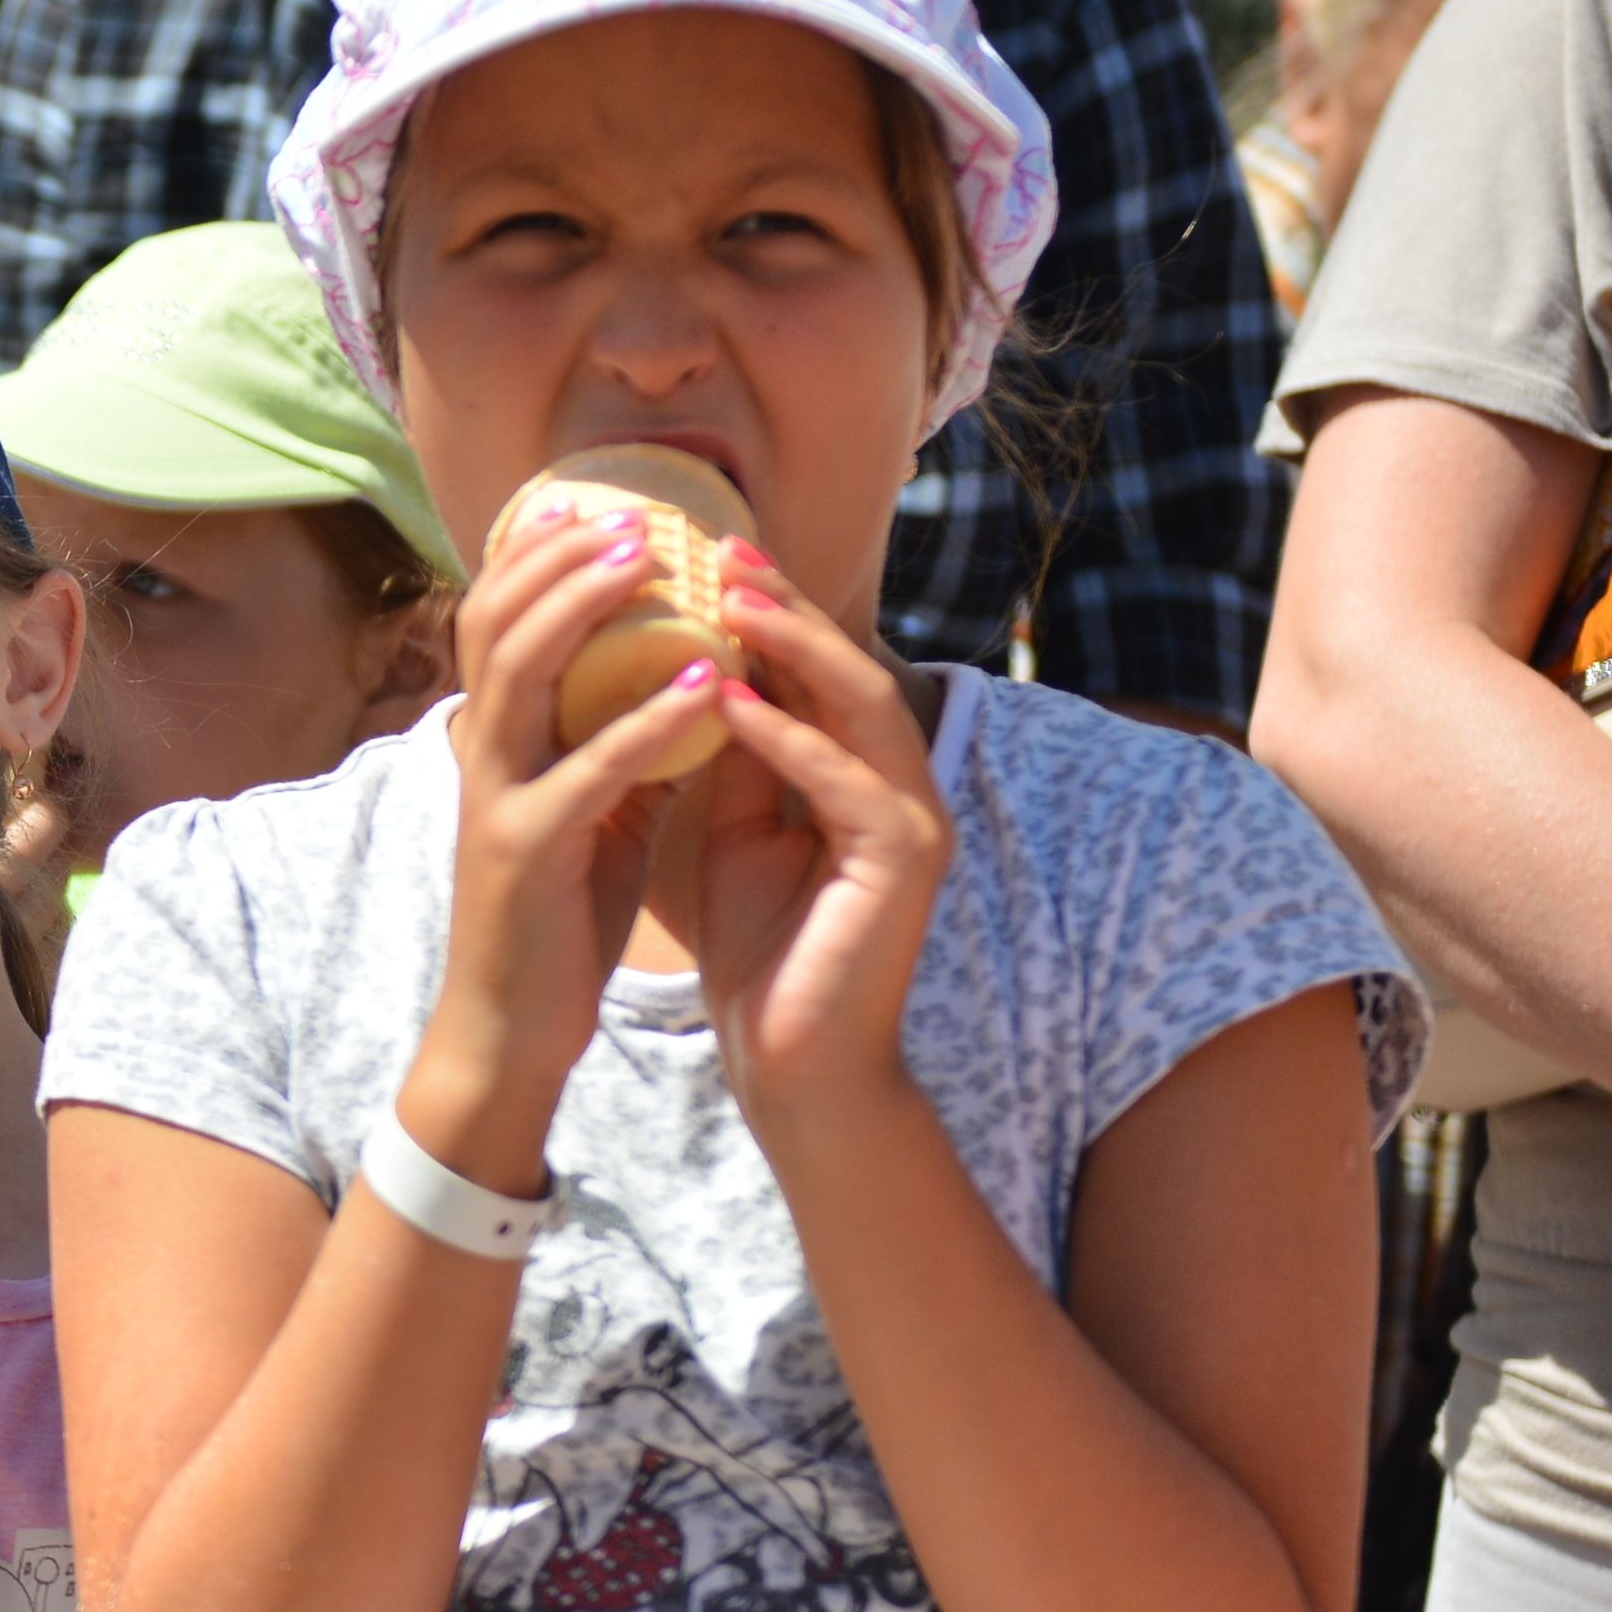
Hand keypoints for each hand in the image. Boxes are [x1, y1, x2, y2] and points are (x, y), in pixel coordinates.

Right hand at [399, 487, 727, 1189]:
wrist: (512, 1027)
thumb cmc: (558, 918)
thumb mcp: (595, 814)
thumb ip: (623, 744)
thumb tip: (686, 678)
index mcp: (495, 741)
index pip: (496, 620)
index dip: (535, 557)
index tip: (592, 503)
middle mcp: (481, 755)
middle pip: (497, 622)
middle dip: (560, 559)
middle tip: (631, 515)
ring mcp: (498, 799)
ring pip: (523, 672)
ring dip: (587, 607)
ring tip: (650, 563)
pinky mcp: (527, 853)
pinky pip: (590, 771)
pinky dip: (645, 721)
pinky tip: (700, 685)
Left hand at [674, 543, 954, 1142]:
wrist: (790, 1062)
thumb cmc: (760, 949)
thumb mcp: (732, 828)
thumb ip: (733, 753)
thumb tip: (696, 664)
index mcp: (864, 776)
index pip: (822, 673)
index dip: (771, 612)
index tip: (705, 556)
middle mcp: (902, 788)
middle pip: (852, 669)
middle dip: (789, 607)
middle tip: (724, 549)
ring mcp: (914, 823)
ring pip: (864, 706)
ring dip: (794, 649)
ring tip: (730, 599)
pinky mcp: (905, 865)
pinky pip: (845, 780)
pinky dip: (786, 735)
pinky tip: (727, 698)